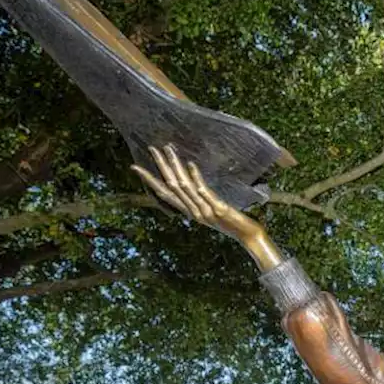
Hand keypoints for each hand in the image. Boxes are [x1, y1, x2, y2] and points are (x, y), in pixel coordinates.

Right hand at [132, 144, 263, 241]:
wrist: (247, 235)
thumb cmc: (230, 222)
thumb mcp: (209, 211)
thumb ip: (198, 200)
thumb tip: (189, 186)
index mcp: (189, 211)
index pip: (164, 194)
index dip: (150, 180)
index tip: (136, 167)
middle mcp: (193, 211)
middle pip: (171, 186)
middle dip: (161, 166)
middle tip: (152, 148)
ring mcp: (205, 210)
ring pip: (185, 187)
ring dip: (176, 167)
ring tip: (170, 150)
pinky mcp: (218, 209)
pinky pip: (205, 192)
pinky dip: (196, 178)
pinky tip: (191, 165)